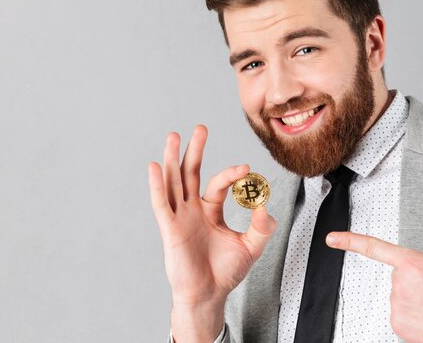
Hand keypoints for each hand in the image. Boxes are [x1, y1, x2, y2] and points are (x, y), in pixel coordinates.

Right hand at [149, 126, 276, 340]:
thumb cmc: (226, 272)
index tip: (247, 170)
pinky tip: (156, 166)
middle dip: (195, 150)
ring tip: (174, 136)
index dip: (232, 174)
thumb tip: (266, 205)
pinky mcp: (170, 229)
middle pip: (190, 173)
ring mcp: (179, 217)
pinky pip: (161, 203)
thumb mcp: (252, 246)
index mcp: (210, 211)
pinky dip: (158, 184)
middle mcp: (192, 210)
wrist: (209, 295)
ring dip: (173, 158)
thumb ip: (262, 226)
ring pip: (174, 182)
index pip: (219, 184)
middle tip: (200, 128)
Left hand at [327, 232, 422, 342]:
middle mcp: (400, 283)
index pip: (374, 247)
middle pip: (399, 275)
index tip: (333, 239)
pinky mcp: (397, 324)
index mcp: (413, 262)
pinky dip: (415, 315)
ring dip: (416, 298)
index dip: (350, 241)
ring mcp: (396, 305)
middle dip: (415, 279)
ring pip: (401, 295)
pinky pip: (402, 313)